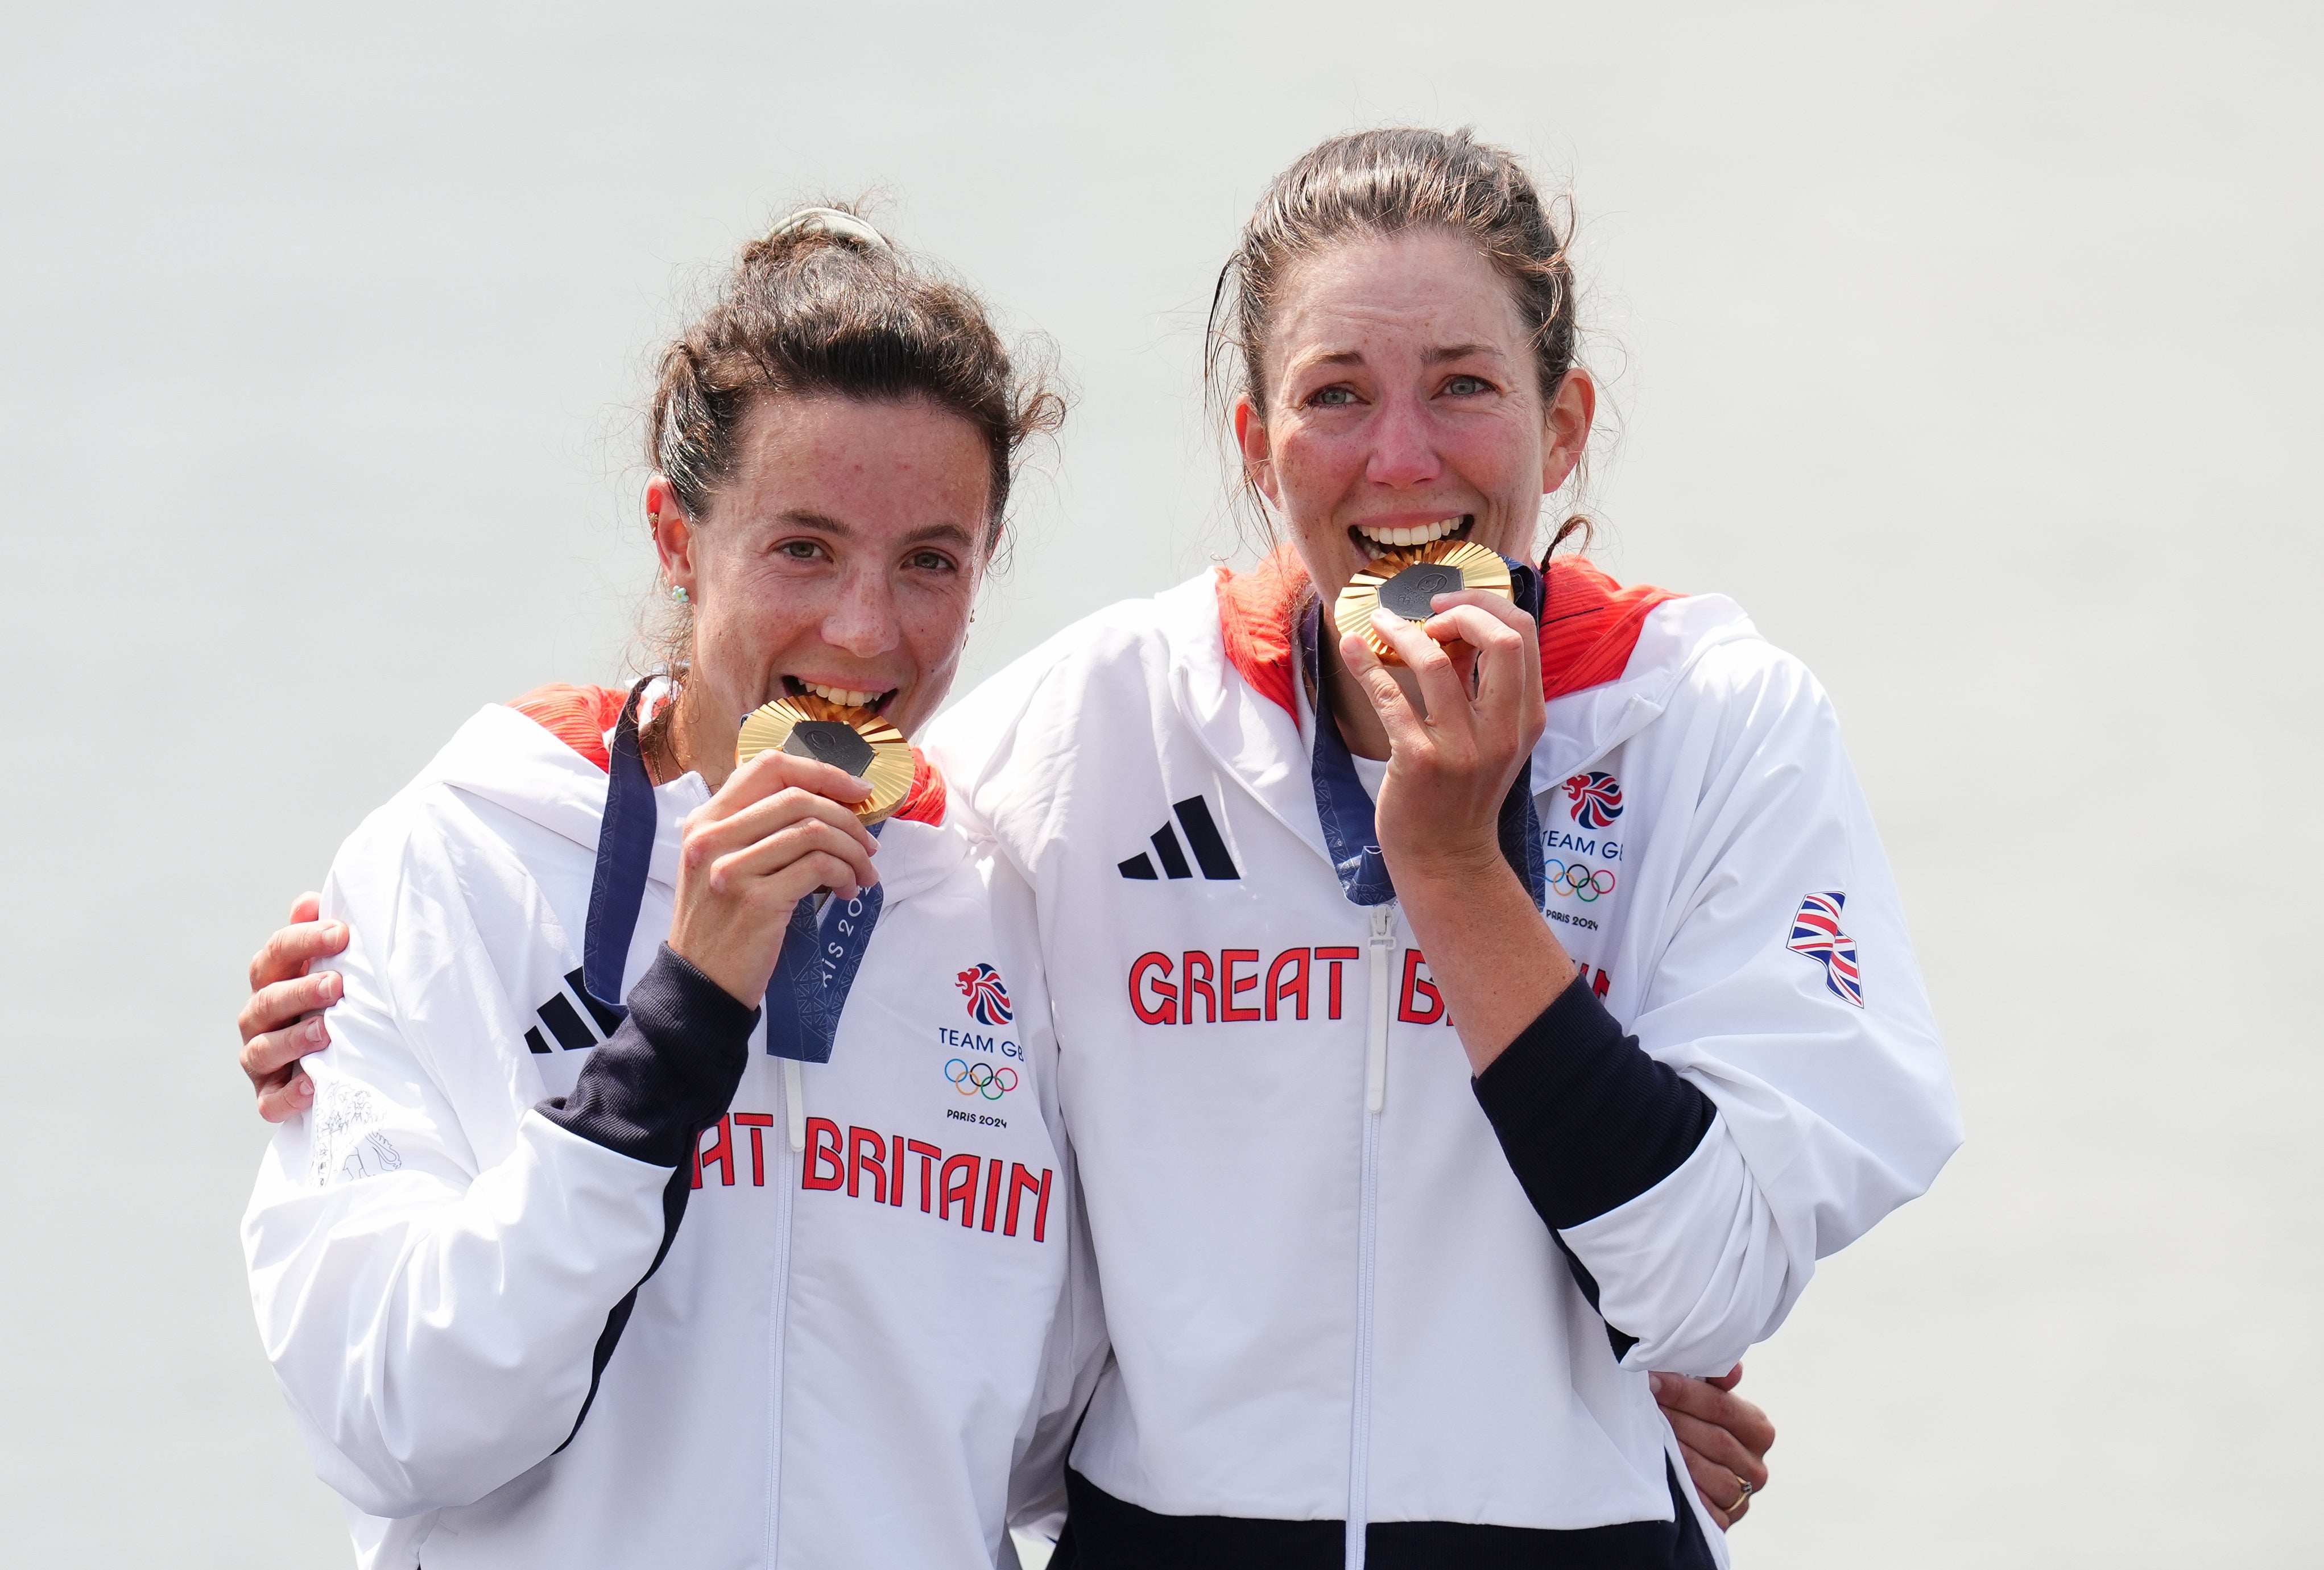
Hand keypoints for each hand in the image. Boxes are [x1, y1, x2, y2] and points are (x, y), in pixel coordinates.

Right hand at [239, 893, 349, 1120]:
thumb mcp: (334, 967)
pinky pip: (270, 1101)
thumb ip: (321, 936)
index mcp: (273, 981)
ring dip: (293, 1039)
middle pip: (267, 1000)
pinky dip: (289, 1095)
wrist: (344, 1064)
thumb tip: (310, 901)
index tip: (342, 934)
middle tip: (337, 984)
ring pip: (262, 1050)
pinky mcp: (270, 1097)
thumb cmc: (339, 1002)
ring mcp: (261, 1060)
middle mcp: (260, 1020)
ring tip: (325, 1031)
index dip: (304, 940)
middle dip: (300, 991)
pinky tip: (313, 1083)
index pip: (276, 954)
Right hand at [668, 748, 879, 1007]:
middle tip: (868, 844)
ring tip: (862, 873)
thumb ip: (757, 829)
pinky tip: (847, 891)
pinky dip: (845, 874)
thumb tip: (827, 804)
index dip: (821, 771)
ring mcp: (730, 869)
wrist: (700, 984)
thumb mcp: (722, 864)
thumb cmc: (722, 922)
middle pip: (798, 797)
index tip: (857, 790)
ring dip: (852, 851)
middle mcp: (712, 838)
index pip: (768, 767)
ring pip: (814, 831)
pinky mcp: (756, 901)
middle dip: (847, 818)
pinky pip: (819, 867)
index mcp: (705, 821)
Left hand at [1338, 590, 1545, 881]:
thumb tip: (1449, 627)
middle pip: (1501, 639)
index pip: (1524, 635)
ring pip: (1436, 661)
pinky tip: (1352, 649)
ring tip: (1379, 622)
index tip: (1450, 605)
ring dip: (1402, 631)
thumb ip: (1479, 687)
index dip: (1486, 605)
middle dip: (1462, 608)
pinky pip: (1391, 698)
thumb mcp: (1490, 739)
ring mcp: (1463, 747)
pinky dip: (1367, 665)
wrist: (1447, 858)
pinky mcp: (1420, 760)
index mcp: (1527, 718)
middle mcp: (1502, 730)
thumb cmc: (1463, 794)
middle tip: (1425, 610)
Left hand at [1652, 1366, 1774, 1529]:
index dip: (1685, 1393)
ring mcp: (1742, 1498)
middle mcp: (1756, 1467)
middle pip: (1716, 1440)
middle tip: (1644, 1404)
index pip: (1723, 1407)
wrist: (1696, 1476)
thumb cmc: (1699, 1428)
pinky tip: (1664, 1475)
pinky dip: (1684, 1491)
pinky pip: (1705, 1508)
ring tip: (1649, 1436)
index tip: (1653, 1381)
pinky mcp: (1723, 1521)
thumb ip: (1717, 1382)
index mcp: (1758, 1430)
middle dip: (1676, 1420)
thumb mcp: (1709, 1403)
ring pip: (1711, 1474)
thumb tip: (1733, 1369)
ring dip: (1678, 1454)